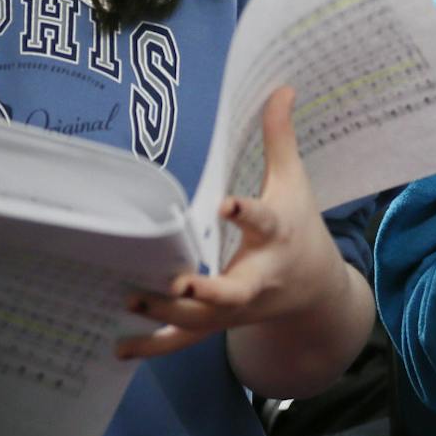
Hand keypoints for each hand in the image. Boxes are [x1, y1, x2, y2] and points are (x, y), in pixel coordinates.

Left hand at [121, 87, 353, 359]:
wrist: (316, 291)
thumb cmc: (301, 227)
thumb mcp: (295, 182)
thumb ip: (280, 138)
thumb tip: (282, 88)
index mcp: (277, 236)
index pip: (264, 223)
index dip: (245, 214)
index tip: (226, 205)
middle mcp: (258, 278)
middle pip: (235, 290)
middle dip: (209, 291)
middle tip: (181, 283)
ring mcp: (238, 308)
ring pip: (204, 320)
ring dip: (168, 314)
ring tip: (130, 299)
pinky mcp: (219, 324)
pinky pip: (185, 340)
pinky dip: (153, 345)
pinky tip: (119, 347)